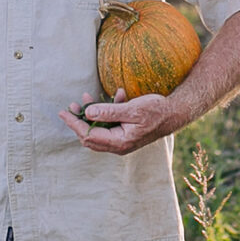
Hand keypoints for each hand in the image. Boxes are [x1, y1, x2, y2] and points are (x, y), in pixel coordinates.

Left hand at [59, 88, 187, 154]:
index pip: (89, 135)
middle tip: (72, 104)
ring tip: (87, 96)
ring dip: (92, 114)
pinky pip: (110, 125)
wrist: (175, 113)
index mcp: (120, 142)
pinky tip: (117, 95)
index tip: (64, 112)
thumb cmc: (156, 111)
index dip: (75, 123)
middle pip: (90, 136)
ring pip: (99, 130)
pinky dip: (108, 111)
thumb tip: (87, 113)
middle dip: (79, 120)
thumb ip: (109, 112)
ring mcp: (122, 140)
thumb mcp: (132, 109)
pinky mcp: (125, 133)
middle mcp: (119, 145)